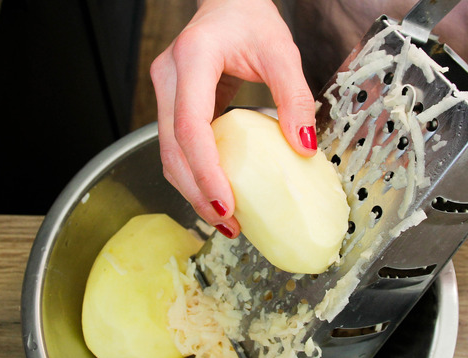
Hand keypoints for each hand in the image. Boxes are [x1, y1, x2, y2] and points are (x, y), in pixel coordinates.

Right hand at [150, 0, 316, 237]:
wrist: (228, 2)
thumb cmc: (250, 18)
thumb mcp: (282, 51)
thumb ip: (295, 96)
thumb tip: (303, 147)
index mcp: (192, 60)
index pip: (191, 127)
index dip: (206, 172)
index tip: (228, 205)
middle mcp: (169, 77)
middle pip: (171, 149)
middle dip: (197, 193)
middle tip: (228, 224)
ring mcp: (164, 91)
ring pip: (168, 153)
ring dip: (192, 190)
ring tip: (224, 218)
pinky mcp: (170, 104)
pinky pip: (176, 146)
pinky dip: (194, 174)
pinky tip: (218, 191)